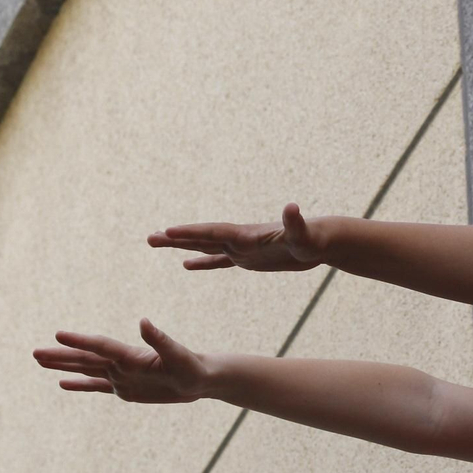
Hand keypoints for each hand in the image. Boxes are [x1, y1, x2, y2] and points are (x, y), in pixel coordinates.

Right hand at [33, 319, 208, 402]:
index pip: (100, 346)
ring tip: (40, 360)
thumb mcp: (178, 355)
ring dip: (64, 365)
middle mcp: (121, 363)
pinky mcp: (124, 389)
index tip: (58, 334)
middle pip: (85, 358)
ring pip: (85, 369)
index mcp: (131, 355)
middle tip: (35, 352)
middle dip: (60, 355)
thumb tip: (143, 321)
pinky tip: (63, 382)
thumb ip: (159, 339)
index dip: (79, 341)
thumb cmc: (192, 366)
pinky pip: (96, 386)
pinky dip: (79, 384)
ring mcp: (120, 376)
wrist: (199, 378)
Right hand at [148, 203, 326, 270]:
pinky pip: (219, 261)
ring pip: (205, 247)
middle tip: (150, 237)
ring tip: (158, 242)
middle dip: (176, 238)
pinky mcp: (248, 259)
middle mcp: (239, 239)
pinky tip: (187, 265)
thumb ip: (295, 223)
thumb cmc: (314, 239)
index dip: (191, 233)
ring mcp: (242, 248)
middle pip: (202, 238)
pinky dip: (203, 262)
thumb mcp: (305, 235)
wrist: (322, 241)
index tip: (167, 231)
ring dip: (182, 246)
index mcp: (246, 236)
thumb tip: (292, 207)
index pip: (213, 233)